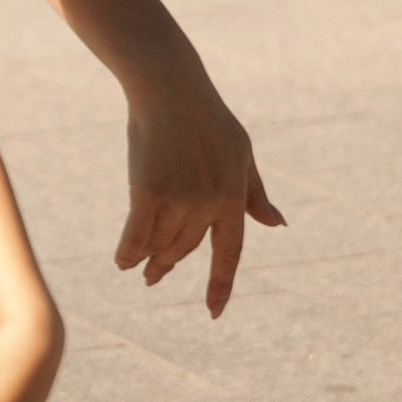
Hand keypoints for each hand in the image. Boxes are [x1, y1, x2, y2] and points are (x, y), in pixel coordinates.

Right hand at [116, 46, 284, 317]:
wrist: (171, 88)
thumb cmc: (207, 119)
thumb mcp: (241, 154)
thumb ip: (255, 195)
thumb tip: (278, 225)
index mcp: (234, 196)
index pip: (230, 253)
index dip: (221, 285)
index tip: (213, 313)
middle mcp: (209, 203)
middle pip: (185, 249)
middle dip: (168, 266)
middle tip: (153, 279)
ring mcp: (179, 198)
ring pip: (161, 244)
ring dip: (148, 258)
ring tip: (137, 266)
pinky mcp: (148, 191)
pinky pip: (136, 235)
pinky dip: (128, 251)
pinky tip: (122, 261)